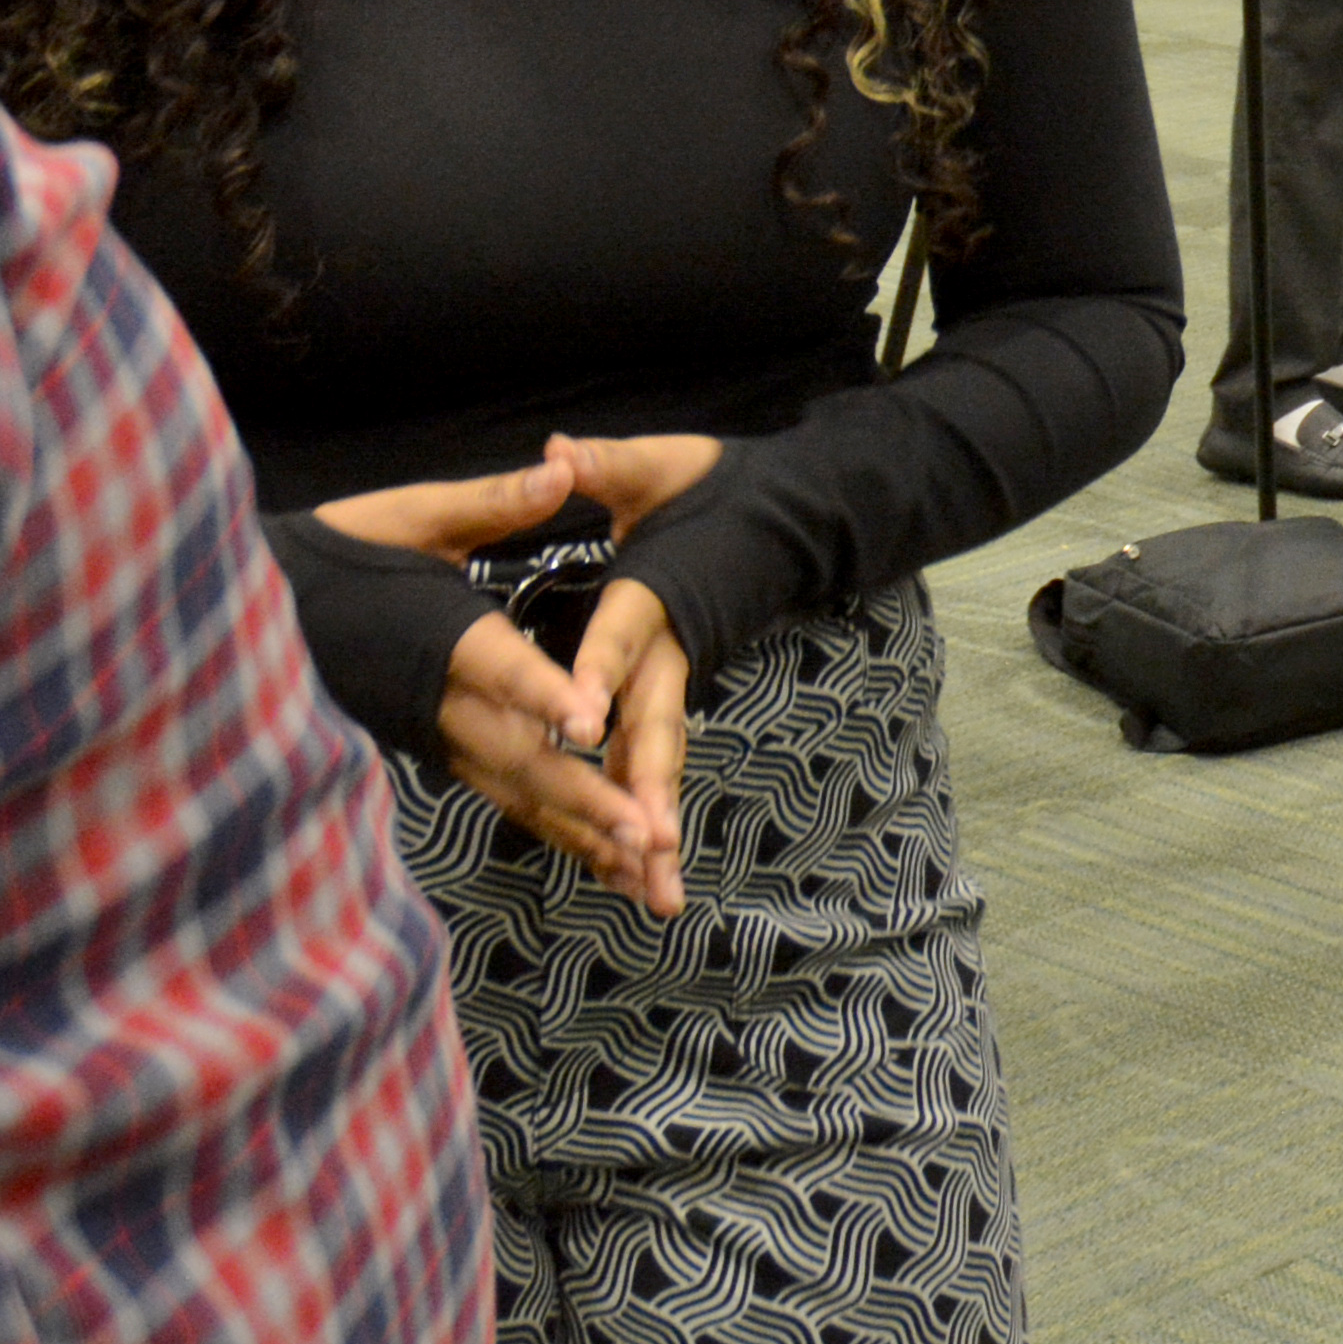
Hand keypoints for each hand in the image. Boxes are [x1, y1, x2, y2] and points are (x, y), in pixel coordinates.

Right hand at [319, 448, 680, 912]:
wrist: (252, 616)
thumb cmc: (339, 554)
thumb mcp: (411, 516)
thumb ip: (492, 503)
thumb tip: (565, 465)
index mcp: (438, 638)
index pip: (496, 668)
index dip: (543, 692)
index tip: (590, 719)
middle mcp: (436, 701)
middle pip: (517, 756)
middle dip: (585, 796)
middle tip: (647, 834)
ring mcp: (433, 736)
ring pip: (514, 792)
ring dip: (579, 829)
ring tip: (642, 866)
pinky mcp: (436, 752)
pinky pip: (502, 795)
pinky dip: (554, 826)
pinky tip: (603, 855)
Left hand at [548, 434, 724, 918]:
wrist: (783, 513)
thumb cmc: (711, 486)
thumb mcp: (659, 465)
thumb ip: (607, 465)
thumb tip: (559, 450)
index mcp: (654, 597)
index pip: (622, 638)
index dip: (600, 675)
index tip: (582, 721)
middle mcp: (670, 652)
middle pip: (658, 727)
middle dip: (651, 788)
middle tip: (648, 843)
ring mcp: (677, 683)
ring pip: (665, 764)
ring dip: (660, 828)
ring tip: (658, 893)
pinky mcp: (671, 699)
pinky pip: (657, 770)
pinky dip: (651, 824)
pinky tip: (642, 879)